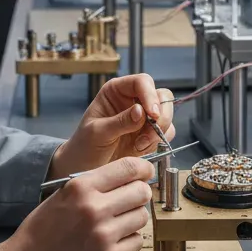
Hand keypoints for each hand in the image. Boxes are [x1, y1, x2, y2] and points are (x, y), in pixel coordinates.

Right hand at [0, 156, 153, 250]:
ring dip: (134, 218)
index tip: (145, 173)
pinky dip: (130, 239)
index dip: (143, 169)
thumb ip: (93, 184)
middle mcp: (95, 207)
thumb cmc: (42, 229)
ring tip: (119, 223)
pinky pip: (137, 240)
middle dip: (140, 194)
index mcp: (81, 186)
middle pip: (141, 191)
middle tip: (131, 200)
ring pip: (142, 216)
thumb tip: (127, 177)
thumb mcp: (63, 194)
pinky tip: (115, 240)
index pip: (128, 167)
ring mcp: (104, 234)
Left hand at [49, 74, 175, 179]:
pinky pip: (165, 133)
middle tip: (150, 134)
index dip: (150, 95)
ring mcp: (143, 118)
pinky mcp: (149, 134)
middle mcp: (132, 100)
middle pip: (161, 96)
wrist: (85, 168)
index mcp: (116, 90)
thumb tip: (141, 111)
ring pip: (166, 115)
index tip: (152, 114)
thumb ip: (120, 122)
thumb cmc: (84, 146)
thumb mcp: (97, 133)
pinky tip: (140, 150)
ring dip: (159, 132)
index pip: (142, 82)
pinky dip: (158, 142)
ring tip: (139, 146)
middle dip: (160, 115)